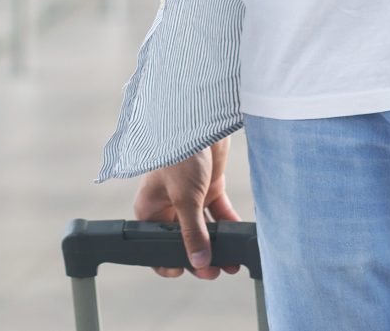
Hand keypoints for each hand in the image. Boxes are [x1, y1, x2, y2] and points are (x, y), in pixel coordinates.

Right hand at [129, 135, 243, 280]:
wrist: (198, 118)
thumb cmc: (178, 153)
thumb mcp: (185, 198)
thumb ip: (192, 232)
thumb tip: (198, 262)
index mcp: (150, 209)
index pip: (155, 244)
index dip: (169, 261)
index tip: (188, 271)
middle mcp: (168, 205)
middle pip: (183, 241)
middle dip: (199, 258)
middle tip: (214, 271)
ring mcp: (190, 198)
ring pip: (204, 231)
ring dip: (217, 246)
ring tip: (231, 262)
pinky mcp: (209, 188)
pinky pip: (220, 215)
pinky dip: (228, 228)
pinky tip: (239, 239)